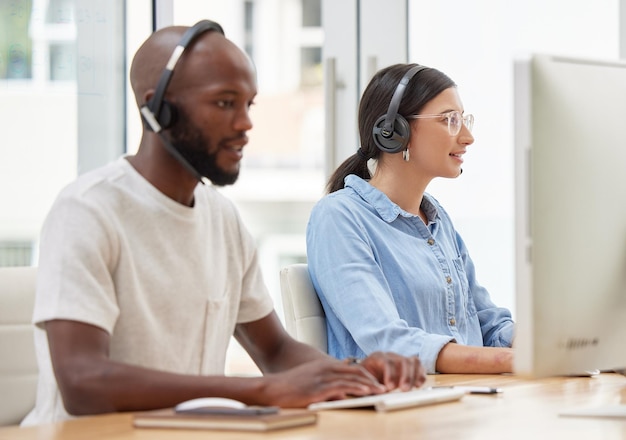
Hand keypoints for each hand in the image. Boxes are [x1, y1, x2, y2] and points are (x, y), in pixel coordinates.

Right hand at [257, 358, 386, 407]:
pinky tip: (366, 392)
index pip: (351, 368)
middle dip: (372, 379)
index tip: (378, 382)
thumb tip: (342, 394)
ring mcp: (323, 377)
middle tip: (386, 386)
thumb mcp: (310, 380)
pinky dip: (357, 389)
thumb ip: (326, 383)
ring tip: (381, 390)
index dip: (366, 374)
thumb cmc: (290, 386)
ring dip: (369, 384)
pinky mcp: (319, 388)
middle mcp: (326, 368)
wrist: (272, 388)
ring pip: (352, 378)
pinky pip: (342, 387)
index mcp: (325, 365)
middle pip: (356, 371)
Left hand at [359, 351, 425, 391]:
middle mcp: (390, 356)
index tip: (390, 387)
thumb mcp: (362, 380)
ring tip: (411, 389)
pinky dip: (420, 375)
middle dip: (405, 376)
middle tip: (404, 389)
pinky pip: (419, 366)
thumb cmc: (364, 379)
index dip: (390, 374)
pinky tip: (417, 386)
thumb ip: (368, 384)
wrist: (366, 375)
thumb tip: (377, 390)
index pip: (386, 361)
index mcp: (377, 357)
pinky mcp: (409, 366)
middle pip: (402, 360)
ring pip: (413, 361)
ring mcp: (400, 359)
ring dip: (414, 376)